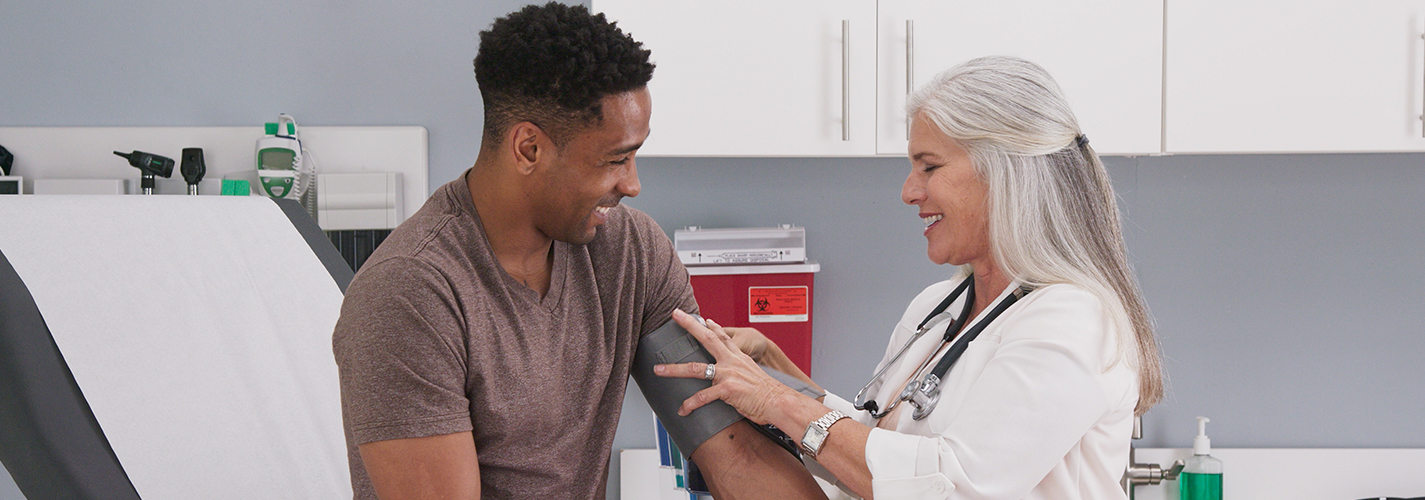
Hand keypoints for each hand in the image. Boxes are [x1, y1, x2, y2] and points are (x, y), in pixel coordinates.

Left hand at [654, 309, 799, 424]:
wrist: (779, 402)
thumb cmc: (769, 394)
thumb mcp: (755, 376)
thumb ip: (742, 373)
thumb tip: (737, 379)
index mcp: (739, 357)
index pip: (723, 336)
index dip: (712, 326)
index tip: (703, 319)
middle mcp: (731, 362)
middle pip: (706, 338)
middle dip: (689, 325)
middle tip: (675, 316)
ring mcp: (727, 374)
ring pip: (695, 368)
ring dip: (674, 370)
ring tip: (658, 370)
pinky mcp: (726, 389)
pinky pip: (702, 397)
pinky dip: (690, 404)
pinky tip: (683, 409)